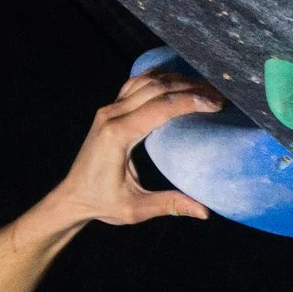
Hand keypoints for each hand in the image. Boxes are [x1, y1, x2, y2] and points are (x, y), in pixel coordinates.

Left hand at [47, 70, 221, 224]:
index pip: (159, 107)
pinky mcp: (110, 109)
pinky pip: (136, 84)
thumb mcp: (136, 209)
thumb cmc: (102, 203)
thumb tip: (204, 212)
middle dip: (190, 88)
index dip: (190, 101)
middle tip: (220, 95)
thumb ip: (169, 205)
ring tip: (205, 88)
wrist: (72, 196)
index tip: (217, 104)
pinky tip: (177, 81)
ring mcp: (109, 109)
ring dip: (177, 80)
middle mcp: (111, 115)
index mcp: (118, 135)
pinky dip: (159, 78)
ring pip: (146, 81)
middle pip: (156, 88)